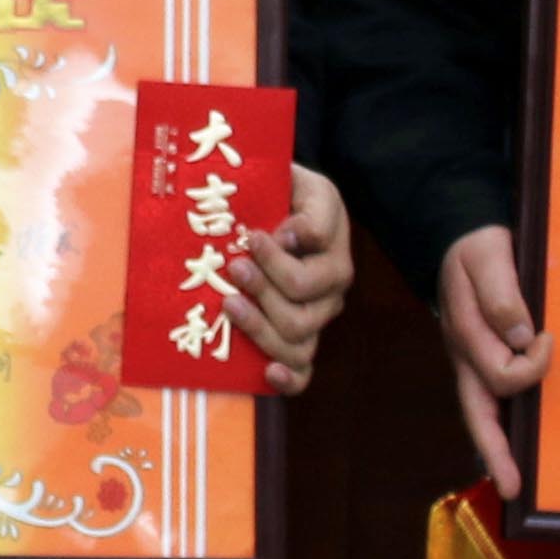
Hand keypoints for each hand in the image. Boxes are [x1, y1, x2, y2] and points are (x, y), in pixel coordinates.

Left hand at [231, 164, 355, 397]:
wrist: (282, 210)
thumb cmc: (283, 193)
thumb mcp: (298, 180)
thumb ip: (305, 203)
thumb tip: (291, 235)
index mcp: (330, 242)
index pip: (313, 259)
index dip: (280, 254)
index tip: (252, 237)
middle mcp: (331, 283)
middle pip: (302, 300)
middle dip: (264, 286)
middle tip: (233, 267)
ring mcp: (318, 314)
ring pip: (299, 336)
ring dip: (260, 325)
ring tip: (229, 304)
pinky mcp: (303, 338)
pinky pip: (306, 370)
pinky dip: (290, 378)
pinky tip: (267, 373)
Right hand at [435, 224, 549, 496]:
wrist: (460, 236)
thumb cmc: (476, 248)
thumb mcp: (486, 258)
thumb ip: (501, 295)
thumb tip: (522, 335)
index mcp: (467, 337)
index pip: (502, 374)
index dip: (532, 365)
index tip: (547, 336)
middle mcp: (468, 358)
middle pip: (477, 414)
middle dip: (494, 452)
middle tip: (511, 488)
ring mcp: (473, 362)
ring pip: (483, 414)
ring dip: (498, 447)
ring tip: (513, 481)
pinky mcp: (484, 358)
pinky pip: (494, 399)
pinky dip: (505, 425)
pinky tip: (518, 442)